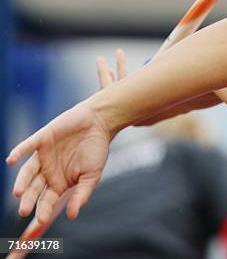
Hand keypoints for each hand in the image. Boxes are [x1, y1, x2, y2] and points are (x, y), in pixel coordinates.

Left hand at [4, 49, 127, 223]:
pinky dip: (19, 152)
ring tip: (19, 192)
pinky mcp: (42, 139)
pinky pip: (27, 147)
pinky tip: (11, 160)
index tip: (42, 219)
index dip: (44, 209)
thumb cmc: (96, 150)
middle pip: (34, 189)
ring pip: (28, 171)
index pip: (47, 200)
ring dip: (22, 181)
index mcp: (59, 183)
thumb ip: (82, 194)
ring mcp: (43, 156)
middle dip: (28, 200)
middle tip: (24, 211)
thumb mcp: (92, 175)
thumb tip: (72, 215)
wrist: (99, 122)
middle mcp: (47, 171)